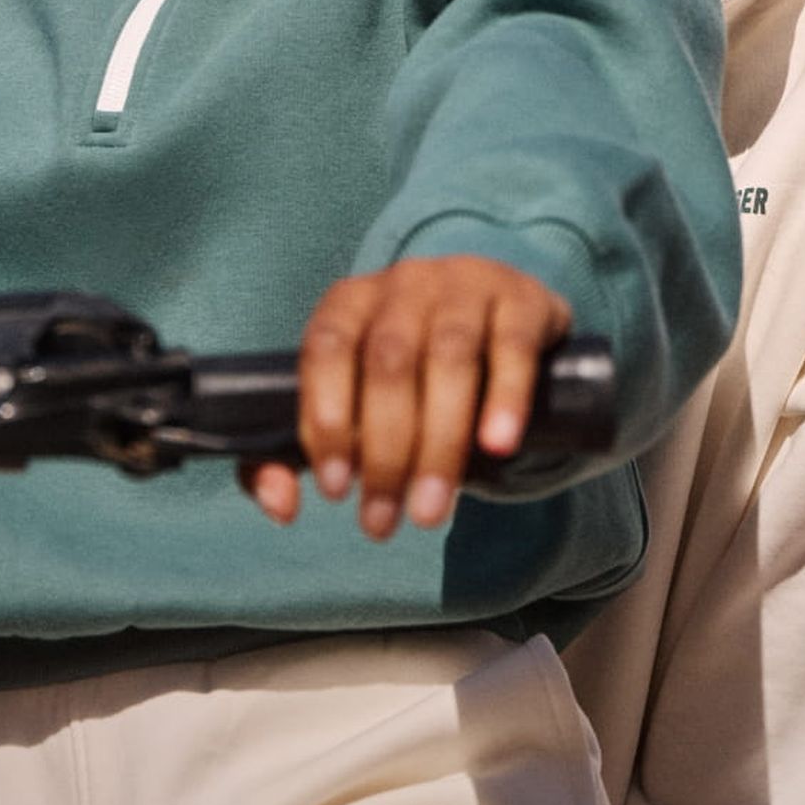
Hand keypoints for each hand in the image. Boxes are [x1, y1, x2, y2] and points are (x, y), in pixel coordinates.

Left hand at [245, 257, 570, 538]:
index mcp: (351, 303)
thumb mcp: (357, 404)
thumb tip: (281, 506)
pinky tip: (497, 446)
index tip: (334, 488)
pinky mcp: (523, 301)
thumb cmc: (416, 378)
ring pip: (449, 359)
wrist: (507, 329)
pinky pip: (513, 348)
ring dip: (439, 442)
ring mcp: (467, 286)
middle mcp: (405, 284)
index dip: (326, 417)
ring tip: (433, 508)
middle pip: (389, 363)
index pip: (326, 349)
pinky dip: (504, 398)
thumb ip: (303, 454)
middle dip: (385, 452)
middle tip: (384, 521)